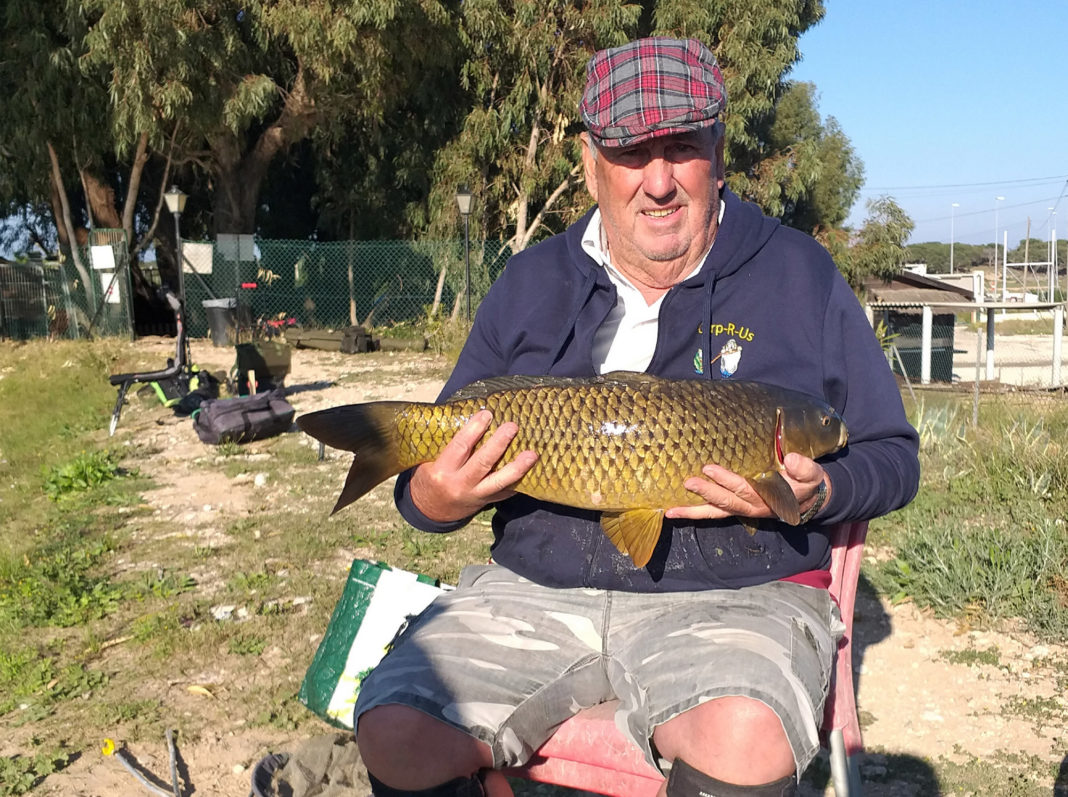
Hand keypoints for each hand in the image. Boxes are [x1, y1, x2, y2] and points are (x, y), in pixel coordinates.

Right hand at [409, 410, 537, 522]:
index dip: (474, 429)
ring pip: (498, 482)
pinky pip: (505, 493)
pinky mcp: (486, 502)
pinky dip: (518, 482)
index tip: (487, 414)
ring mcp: (475, 496)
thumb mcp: (429, 461)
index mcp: (442, 471)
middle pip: (482, 463)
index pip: (460, 447)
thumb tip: (470, 417)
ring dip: (517, 468)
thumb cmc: (431, 477)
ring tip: (532, 455)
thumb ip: (447, 445)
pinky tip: (532, 471)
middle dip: (498, 444)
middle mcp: (459, 484)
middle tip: (512, 427)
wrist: (432, 510)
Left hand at [663, 452, 829, 521]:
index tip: (709, 468)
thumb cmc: (806, 482)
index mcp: (768, 498)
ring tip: (671, 509)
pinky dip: (694, 513)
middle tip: (688, 481)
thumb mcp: (812, 474)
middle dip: (706, 493)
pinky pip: (712, 513)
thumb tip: (792, 459)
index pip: (744, 489)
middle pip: (725, 502)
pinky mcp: (734, 508)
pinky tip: (673, 511)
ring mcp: (741, 509)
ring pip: (715, 512)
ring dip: (693, 510)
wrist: (809, 498)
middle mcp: (751, 507)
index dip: (727, 480)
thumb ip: (804, 468)